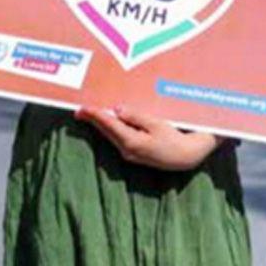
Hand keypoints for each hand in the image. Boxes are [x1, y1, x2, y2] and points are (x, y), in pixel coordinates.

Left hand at [76, 105, 220, 170]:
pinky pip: (117, 139)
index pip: (109, 125)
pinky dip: (110, 130)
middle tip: (79, 111)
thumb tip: (117, 110)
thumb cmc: (175, 139)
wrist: (186, 157)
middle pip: (106, 131)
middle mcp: (126, 149)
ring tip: (90, 115)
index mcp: (131, 141)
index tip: (83, 108)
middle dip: (92, 120)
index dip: (95, 115)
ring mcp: (129, 153)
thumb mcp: (157, 124)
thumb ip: (136, 117)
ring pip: (110, 136)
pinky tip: (108, 124)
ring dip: (100, 125)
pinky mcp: (134, 153)